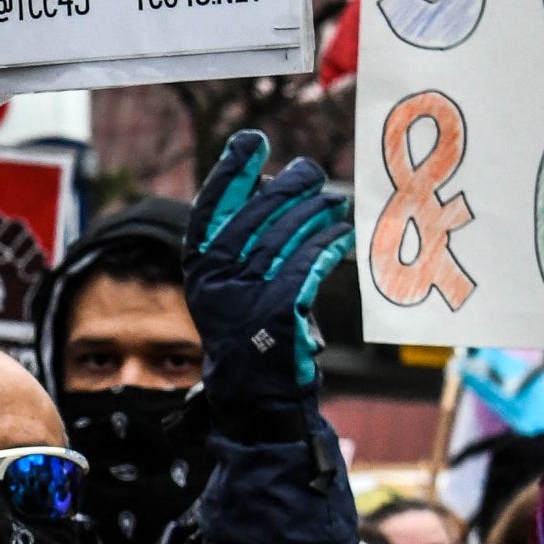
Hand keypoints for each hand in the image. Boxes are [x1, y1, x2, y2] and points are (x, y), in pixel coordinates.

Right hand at [183, 130, 347, 438]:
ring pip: (285, 239)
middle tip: (310, 171)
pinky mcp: (280, 314)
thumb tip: (277, 191)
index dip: (230, 174)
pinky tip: (343, 235)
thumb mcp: (234, 291)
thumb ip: (245, 249)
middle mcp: (216, 284)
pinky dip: (328, 246)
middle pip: (253, 218)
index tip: (251, 142)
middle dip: (285, 188)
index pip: (209, 212)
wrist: (258, 400)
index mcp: (200, 274)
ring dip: (314, 214)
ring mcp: (247, 300)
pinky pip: (308, 266)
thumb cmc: (253, 339)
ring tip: (335, 203)